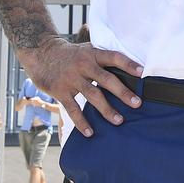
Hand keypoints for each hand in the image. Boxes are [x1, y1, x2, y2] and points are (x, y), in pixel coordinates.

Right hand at [19, 38, 142, 137]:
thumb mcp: (87, 50)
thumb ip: (103, 60)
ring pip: (93, 95)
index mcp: (93, 54)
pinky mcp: (60, 91)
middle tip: (137, 104)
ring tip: (119, 121)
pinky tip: (90, 132)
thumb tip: (127, 73)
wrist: (41, 52)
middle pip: (107, 79)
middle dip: (123, 93)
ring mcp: (72, 79)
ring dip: (107, 110)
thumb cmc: (71, 54)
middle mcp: (84, 65)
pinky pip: (73, 108)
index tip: (142, 73)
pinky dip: (81, 121)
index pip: (114, 57)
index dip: (128, 64)